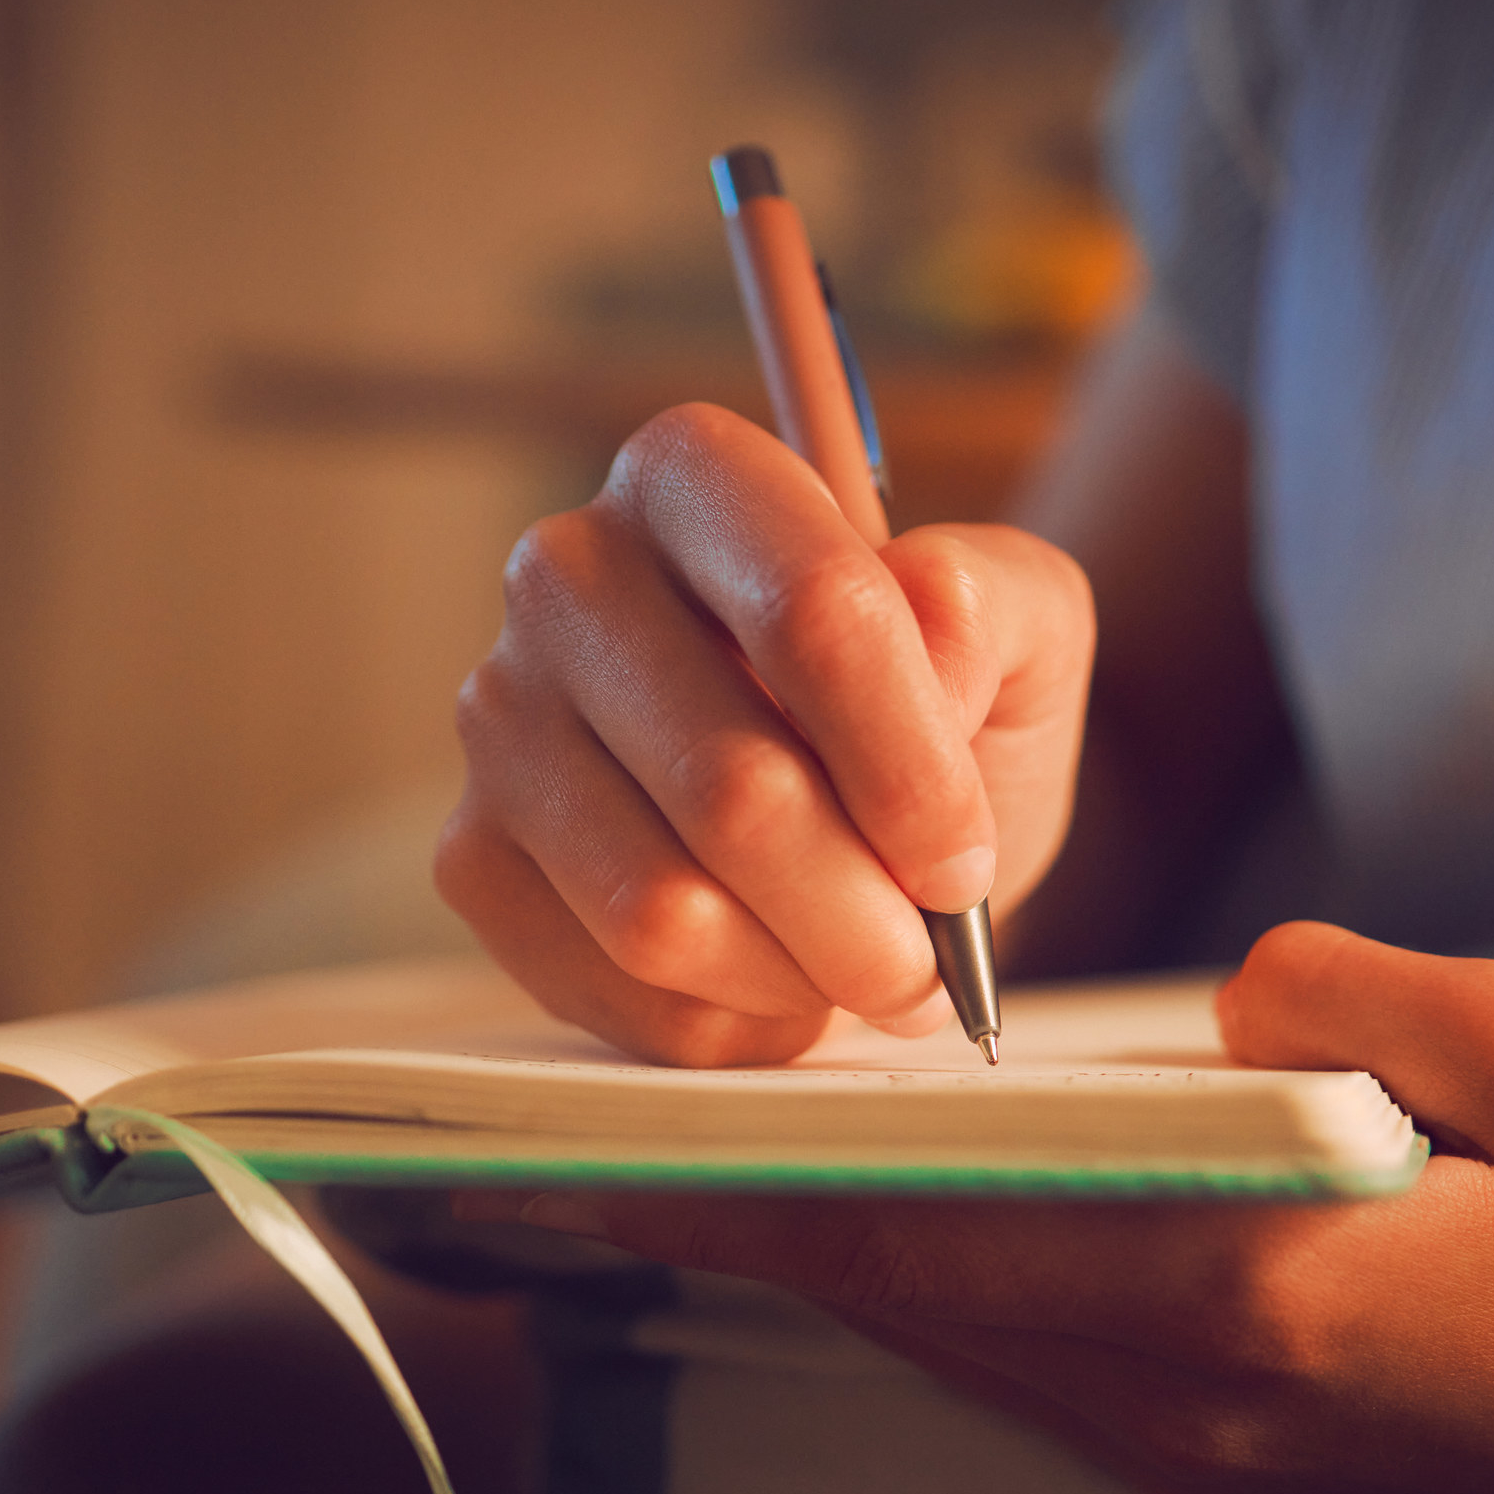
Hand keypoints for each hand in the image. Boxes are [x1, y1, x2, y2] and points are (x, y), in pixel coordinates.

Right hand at [436, 403, 1093, 1065]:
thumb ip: (991, 613)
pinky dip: (727, 1018)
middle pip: (734, 788)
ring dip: (799, 975)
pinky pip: (611, 984)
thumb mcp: (1021, 629)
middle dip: (867, 912)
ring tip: (861, 967)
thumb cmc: (944, 710)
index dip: (909, 771)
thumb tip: (925, 652)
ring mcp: (501, 716)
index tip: (962, 861)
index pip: (812, 612)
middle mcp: (568, 572)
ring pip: (660, 910)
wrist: (868, 815)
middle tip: (930, 957)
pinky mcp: (472, 850)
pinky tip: (774, 977)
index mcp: (699, 475)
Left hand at [469, 921, 1493, 1493]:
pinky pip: (1024, 1364)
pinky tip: (898, 1211)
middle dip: (751, 1214)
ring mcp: (1202, 1454)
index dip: (757, 1188)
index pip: (939, 1236)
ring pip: (953, 1340)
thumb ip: (1345, 994)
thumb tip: (1215, 1000)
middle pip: (907, 1300)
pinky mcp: (1227, 1466)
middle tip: (598, 1124)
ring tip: (711, 1152)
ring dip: (834, 1250)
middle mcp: (1192, 1400)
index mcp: (1256, 1293)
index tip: (606, 1139)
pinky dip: (931, 1285)